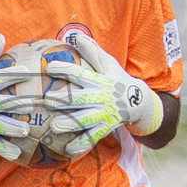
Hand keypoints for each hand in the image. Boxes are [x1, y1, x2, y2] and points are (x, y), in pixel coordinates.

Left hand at [44, 33, 163, 156]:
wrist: (139, 102)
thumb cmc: (117, 80)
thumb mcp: (109, 64)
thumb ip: (92, 52)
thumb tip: (76, 35)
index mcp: (98, 81)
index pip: (79, 73)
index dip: (65, 69)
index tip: (49, 67)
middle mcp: (101, 98)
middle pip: (80, 99)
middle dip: (63, 100)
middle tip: (47, 101)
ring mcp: (103, 114)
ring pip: (85, 120)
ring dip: (70, 124)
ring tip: (55, 126)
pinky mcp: (106, 128)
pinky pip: (92, 138)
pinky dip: (81, 144)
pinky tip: (67, 150)